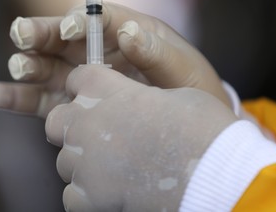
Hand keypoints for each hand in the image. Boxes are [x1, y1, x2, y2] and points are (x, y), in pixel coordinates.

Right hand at [0, 2, 229, 117]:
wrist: (187, 128)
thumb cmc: (191, 90)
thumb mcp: (184, 71)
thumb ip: (157, 52)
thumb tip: (128, 29)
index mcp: (124, 31)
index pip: (97, 19)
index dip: (79, 20)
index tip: (68, 28)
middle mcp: (96, 50)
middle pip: (60, 37)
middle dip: (40, 33)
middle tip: (23, 34)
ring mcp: (78, 77)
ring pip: (44, 66)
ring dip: (26, 65)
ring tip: (19, 69)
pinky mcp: (67, 103)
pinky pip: (37, 99)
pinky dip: (12, 97)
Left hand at [46, 65, 236, 211]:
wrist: (217, 176)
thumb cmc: (205, 130)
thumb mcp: (177, 94)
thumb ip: (142, 94)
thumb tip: (138, 103)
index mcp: (107, 88)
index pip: (78, 79)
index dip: (89, 87)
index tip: (100, 97)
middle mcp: (87, 120)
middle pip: (58, 120)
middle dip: (74, 126)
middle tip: (102, 136)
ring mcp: (85, 161)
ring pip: (65, 160)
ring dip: (85, 162)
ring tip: (117, 168)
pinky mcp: (90, 197)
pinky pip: (72, 195)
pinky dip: (89, 196)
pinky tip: (115, 192)